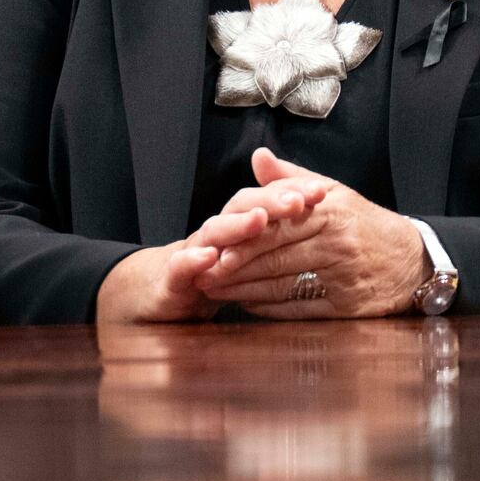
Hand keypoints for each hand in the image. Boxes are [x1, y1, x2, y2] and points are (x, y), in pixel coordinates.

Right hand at [92, 180, 326, 324]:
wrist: (158, 289)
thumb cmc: (210, 270)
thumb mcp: (248, 255)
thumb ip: (276, 236)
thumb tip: (308, 215)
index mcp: (236, 225)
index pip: (265, 202)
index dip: (291, 195)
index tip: (321, 191)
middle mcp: (216, 232)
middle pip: (243, 209)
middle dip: (271, 202)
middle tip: (298, 199)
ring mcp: (193, 251)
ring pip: (215, 232)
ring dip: (237, 225)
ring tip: (259, 220)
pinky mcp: (172, 277)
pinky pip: (181, 266)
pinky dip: (193, 260)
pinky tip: (208, 258)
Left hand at [196, 149, 427, 318]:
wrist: (414, 260)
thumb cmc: (365, 223)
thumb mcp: (333, 193)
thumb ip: (292, 178)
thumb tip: (258, 157)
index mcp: (330, 212)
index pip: (276, 226)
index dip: (242, 238)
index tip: (213, 247)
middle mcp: (338, 243)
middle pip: (275, 257)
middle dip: (235, 268)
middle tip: (204, 273)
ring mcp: (344, 277)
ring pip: (284, 285)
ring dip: (245, 291)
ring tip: (216, 291)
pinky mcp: (348, 306)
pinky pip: (301, 309)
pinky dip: (271, 310)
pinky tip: (248, 306)